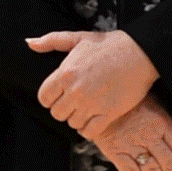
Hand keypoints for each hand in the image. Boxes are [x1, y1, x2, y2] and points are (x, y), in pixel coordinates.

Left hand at [26, 27, 158, 139]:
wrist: (140, 53)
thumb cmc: (110, 45)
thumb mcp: (79, 38)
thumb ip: (52, 41)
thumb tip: (30, 43)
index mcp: (65, 73)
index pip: (44, 98)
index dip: (50, 98)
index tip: (59, 95)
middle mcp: (75, 91)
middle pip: (57, 113)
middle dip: (64, 108)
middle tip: (74, 102)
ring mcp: (91, 104)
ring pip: (72, 123)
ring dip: (77, 118)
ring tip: (86, 109)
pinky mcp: (107, 114)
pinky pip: (89, 132)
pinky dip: (89, 130)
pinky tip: (93, 120)